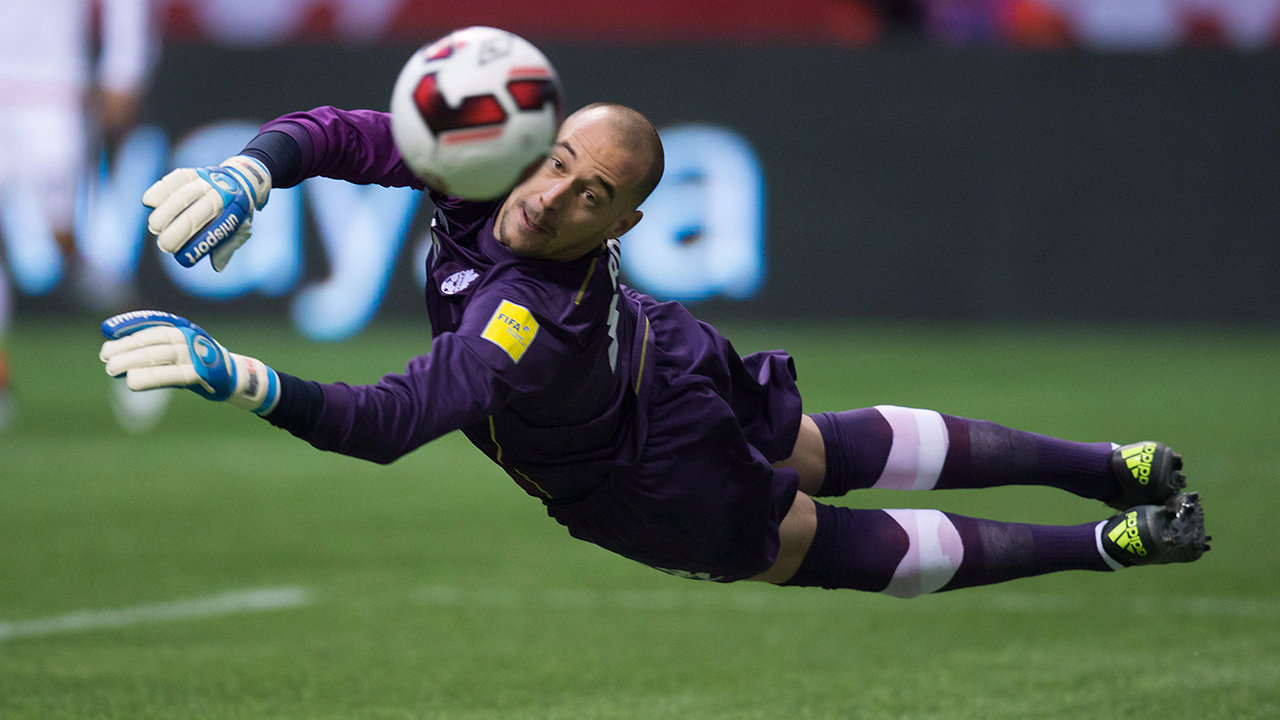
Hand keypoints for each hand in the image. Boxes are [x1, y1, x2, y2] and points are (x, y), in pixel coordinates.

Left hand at [100, 310, 278, 414]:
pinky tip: (133, 381)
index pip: (153, 324)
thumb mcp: (179, 352)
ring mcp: (197, 355)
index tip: (106, 329)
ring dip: (133, 361)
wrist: (237, 378)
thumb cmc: (201, 365)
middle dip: (126, 347)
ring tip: (111, 369)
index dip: (130, 324)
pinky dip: (151, 377)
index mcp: (184, 329)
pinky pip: (172, 375)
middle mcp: (190, 338)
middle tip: (105, 356)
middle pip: (152, 341)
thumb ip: (153, 351)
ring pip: (160, 355)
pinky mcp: (202, 374)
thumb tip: (116, 352)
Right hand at [143, 156, 270, 271]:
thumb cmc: (236, 212)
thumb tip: (217, 266)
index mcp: (236, 211)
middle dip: (177, 231)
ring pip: (182, 196)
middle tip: (163, 245)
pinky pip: (173, 179)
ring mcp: (206, 181)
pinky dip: (159, 190)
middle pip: (196, 214)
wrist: (241, 180)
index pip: (217, 231)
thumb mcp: (240, 230)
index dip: (197, 247)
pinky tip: (149, 202)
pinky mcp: (192, 173)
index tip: (181, 259)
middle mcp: (222, 194)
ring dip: (165, 213)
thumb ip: (227, 246)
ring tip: (154, 227)